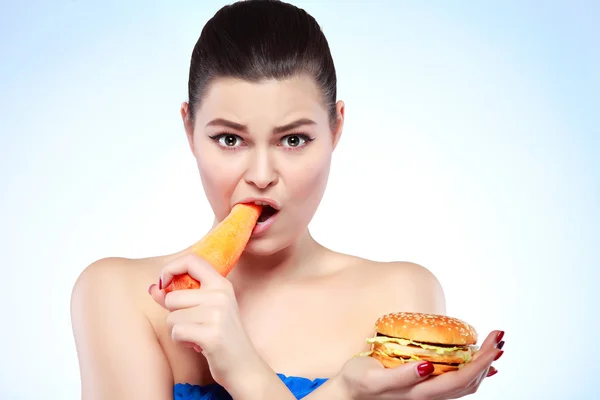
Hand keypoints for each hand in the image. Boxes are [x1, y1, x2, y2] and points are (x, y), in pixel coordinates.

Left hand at [149, 254, 262, 388]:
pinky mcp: (211, 334)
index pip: (191, 259)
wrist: (243, 365)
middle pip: (172, 297)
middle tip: (194, 324)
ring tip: (198, 334)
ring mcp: (217, 314)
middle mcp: (221, 295)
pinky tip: (198, 344)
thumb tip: (153, 288)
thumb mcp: (204, 310)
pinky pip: (177, 332)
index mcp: (221, 284)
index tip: (164, 283)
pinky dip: (182, 341)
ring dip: (179, 330)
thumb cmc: (221, 336)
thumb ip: (179, 297)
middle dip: (175, 315)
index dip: (170, 268)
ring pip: (172, 317)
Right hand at [339, 330, 503, 399]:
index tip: (493, 342)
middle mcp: (428, 397)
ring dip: (483, 365)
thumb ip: (402, 375)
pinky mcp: (424, 389)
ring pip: (465, 385)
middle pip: (469, 381)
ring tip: (494, 346)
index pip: (461, 378)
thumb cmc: (359, 382)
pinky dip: (471, 372)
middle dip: (488, 358)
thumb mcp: (375, 377)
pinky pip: (455, 384)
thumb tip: (427, 367)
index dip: (481, 361)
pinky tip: (476, 363)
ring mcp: (428, 394)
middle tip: (499, 336)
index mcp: (420, 393)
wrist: (348, 394)